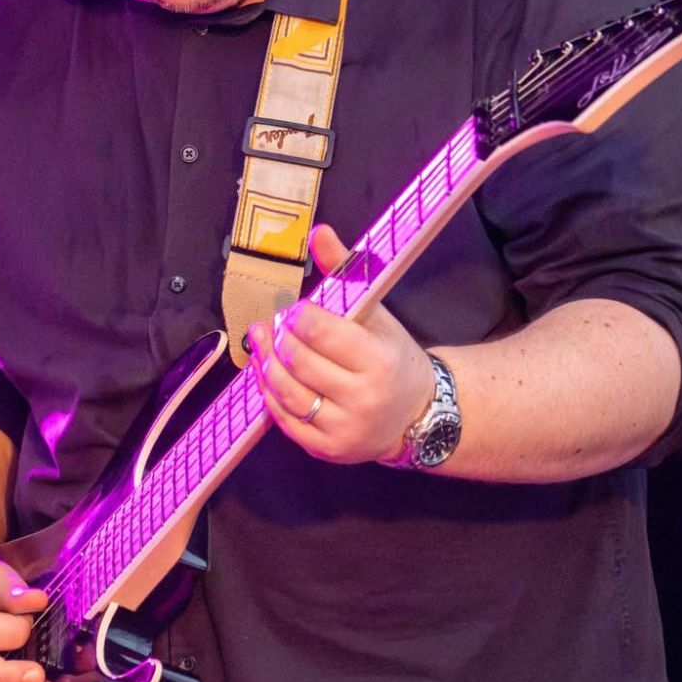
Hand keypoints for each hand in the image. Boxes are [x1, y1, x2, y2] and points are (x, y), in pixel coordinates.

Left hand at [248, 224, 436, 464]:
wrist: (418, 413)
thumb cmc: (392, 357)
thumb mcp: (378, 314)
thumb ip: (346, 271)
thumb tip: (319, 232)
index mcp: (378, 360)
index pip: (320, 332)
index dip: (297, 317)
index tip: (292, 309)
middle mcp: (363, 398)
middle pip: (299, 362)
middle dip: (278, 339)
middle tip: (270, 324)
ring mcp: (344, 428)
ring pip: (286, 393)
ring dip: (266, 365)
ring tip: (262, 345)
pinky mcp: (328, 449)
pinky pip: (285, 421)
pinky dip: (270, 395)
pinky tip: (268, 375)